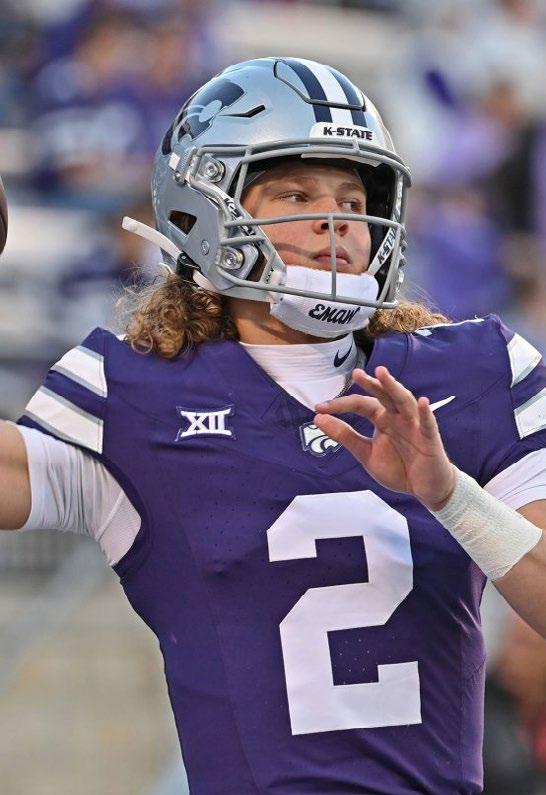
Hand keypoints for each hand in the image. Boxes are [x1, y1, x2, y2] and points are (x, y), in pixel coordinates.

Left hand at [314, 366, 454, 510]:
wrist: (423, 488)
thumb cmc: (398, 467)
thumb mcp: (366, 454)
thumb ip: (345, 436)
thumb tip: (318, 418)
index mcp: (381, 419)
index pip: (360, 405)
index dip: (341, 405)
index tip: (319, 408)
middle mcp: (397, 417)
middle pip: (383, 396)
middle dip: (371, 384)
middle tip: (356, 374)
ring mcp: (414, 425)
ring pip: (404, 401)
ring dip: (394, 387)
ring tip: (382, 374)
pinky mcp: (430, 438)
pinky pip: (428, 423)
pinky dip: (425, 412)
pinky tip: (421, 402)